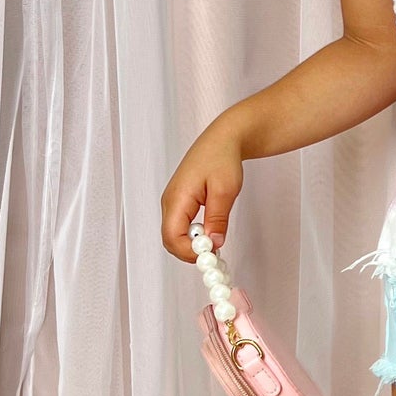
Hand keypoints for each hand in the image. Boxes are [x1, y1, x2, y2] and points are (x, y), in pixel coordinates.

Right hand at [161, 117, 245, 262]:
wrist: (222, 140)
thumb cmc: (222, 158)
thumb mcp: (225, 190)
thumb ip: (217, 218)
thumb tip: (213, 243)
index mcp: (177, 197)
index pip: (171, 236)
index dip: (188, 252)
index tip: (210, 255)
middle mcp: (170, 202)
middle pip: (170, 240)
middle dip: (190, 252)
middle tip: (214, 253)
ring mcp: (173, 203)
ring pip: (175, 236)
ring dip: (193, 245)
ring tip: (215, 240)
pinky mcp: (180, 203)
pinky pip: (181, 227)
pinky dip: (194, 236)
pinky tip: (210, 232)